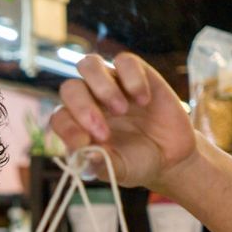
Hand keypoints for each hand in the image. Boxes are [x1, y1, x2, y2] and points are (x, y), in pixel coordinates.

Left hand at [50, 53, 200, 189]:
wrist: (171, 156)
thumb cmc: (137, 162)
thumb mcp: (119, 170)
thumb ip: (102, 164)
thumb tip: (87, 155)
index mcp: (78, 125)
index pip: (60, 118)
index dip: (68, 128)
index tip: (85, 143)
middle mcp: (89, 101)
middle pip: (70, 88)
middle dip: (82, 108)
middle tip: (104, 132)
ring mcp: (111, 84)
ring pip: (89, 64)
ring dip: (103, 87)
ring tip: (122, 110)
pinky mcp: (136, 74)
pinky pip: (125, 61)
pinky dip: (133, 79)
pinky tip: (145, 101)